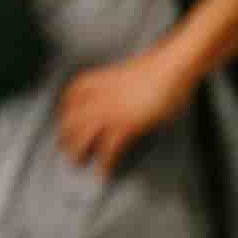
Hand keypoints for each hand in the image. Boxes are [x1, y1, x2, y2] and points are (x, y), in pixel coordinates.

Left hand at [57, 46, 199, 172]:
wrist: (173, 65)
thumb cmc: (158, 68)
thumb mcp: (128, 75)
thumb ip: (115, 86)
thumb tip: (119, 98)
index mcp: (99, 80)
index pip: (70, 95)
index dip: (64, 110)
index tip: (64, 120)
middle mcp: (100, 96)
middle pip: (70, 120)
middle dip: (64, 136)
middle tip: (65, 149)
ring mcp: (112, 111)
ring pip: (82, 136)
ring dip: (77, 153)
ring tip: (78, 163)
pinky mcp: (127, 124)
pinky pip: (108, 149)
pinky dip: (104, 163)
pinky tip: (104, 172)